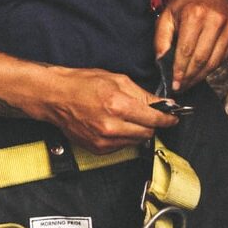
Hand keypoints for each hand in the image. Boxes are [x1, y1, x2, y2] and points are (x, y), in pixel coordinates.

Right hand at [38, 66, 178, 152]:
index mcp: (118, 105)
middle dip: (152, 124)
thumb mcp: (116, 79)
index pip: (154, 118)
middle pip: (148, 133)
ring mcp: (104, 140)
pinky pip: (121, 147)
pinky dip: (123, 137)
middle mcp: (112, 126)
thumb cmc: (81, 83)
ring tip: (125, 117)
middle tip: (147, 115)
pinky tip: (114, 125)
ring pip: (136, 142)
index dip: (167, 118)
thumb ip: (141, 94)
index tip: (173, 117)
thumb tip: (162, 104)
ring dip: (137, 131)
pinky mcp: (97, 148)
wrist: (55, 96)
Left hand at [155, 0, 227, 91]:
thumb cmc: (185, 4)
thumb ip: (161, 39)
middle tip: (181, 87)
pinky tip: (202, 71)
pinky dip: (212, 68)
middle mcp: (214, 21)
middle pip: (201, 59)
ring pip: (214, 62)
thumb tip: (161, 61)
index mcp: (194, 15)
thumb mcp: (166, 15)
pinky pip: (224, 58)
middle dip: (190, 77)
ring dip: (201, 76)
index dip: (180, 70)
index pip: (186, 51)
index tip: (175, 83)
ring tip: (190, 82)